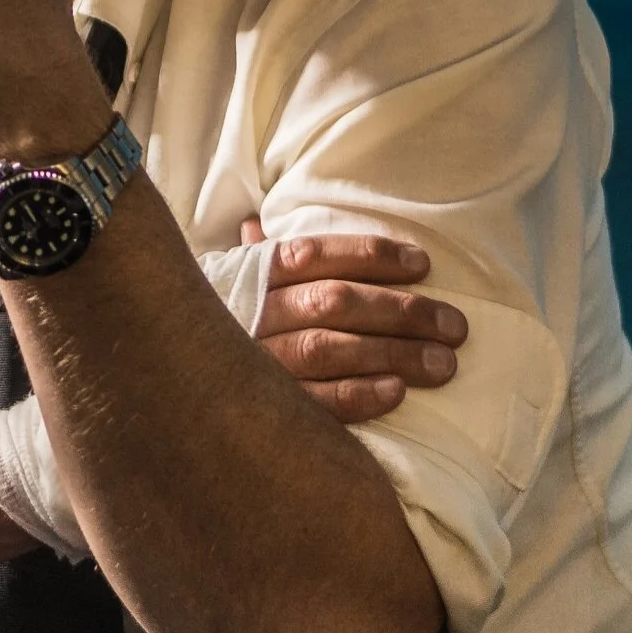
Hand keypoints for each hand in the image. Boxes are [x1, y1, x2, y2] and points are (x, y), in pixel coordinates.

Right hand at [243, 217, 468, 424]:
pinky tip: (396, 392)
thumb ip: (255, 255)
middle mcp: (256, 314)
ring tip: (443, 364)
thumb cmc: (225, 325)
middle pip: (334, 302)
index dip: (370, 256)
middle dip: (400, 311)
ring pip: (328, 350)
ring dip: (392, 354)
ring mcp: (259, 362)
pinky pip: (314, 403)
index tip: (422, 264)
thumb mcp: (231, 282)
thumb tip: (255, 222)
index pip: (315, 254)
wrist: (177, 383)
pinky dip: (357, 395)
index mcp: (255, 274)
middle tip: (454, 326)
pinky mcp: (267, 409)